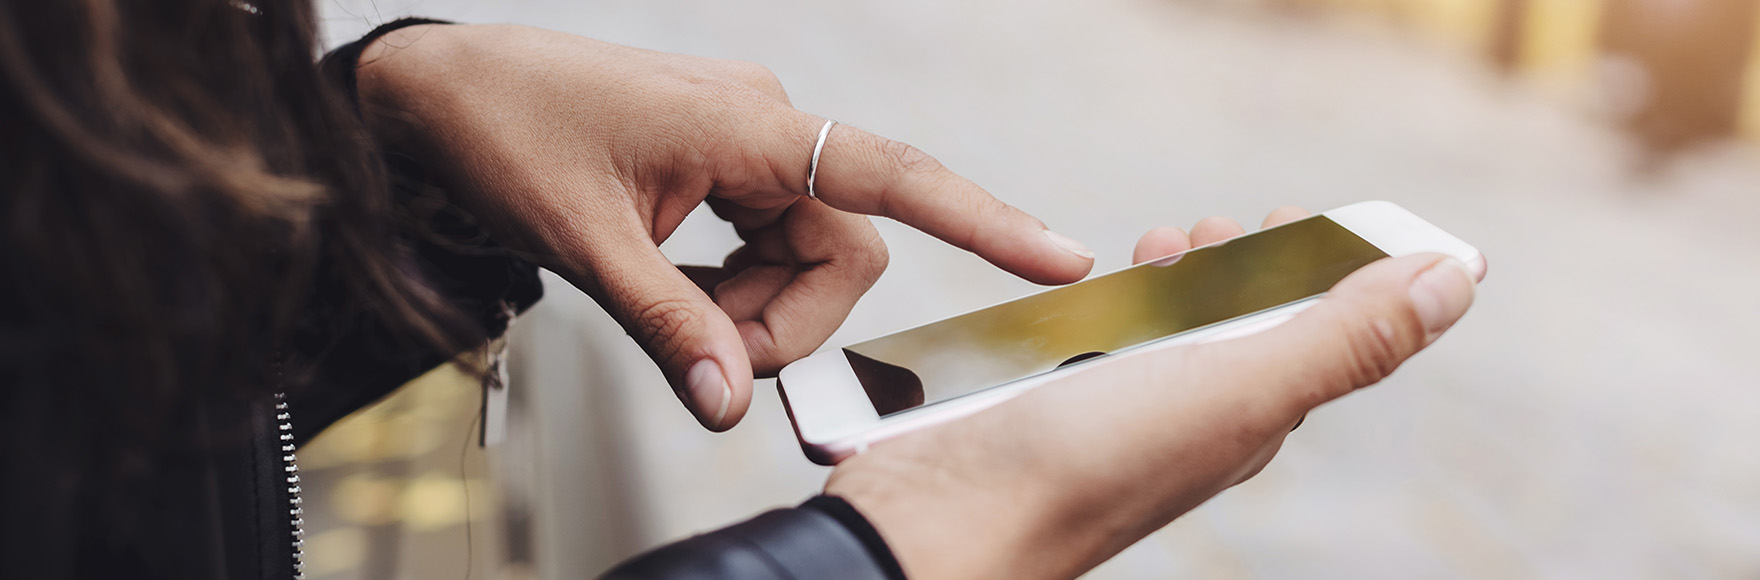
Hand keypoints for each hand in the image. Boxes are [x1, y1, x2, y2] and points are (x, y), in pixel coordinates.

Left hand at [353, 24, 1095, 429]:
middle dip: (789, 319)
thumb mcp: (583, 244)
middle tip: (705, 354)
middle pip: (843, 249)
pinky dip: (734, 285)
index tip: (1062, 257)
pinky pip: (768, 239)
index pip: (891, 175)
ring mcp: (747, 142)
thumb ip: (667, 325)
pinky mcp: (725, 161)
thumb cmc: (509, 138)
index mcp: (750, 123)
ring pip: (806, 254)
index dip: (984, 220)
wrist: (443, 89)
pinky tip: (675, 285)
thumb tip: (734, 405)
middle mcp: (766, 124)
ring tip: (668, 313)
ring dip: (753, 307)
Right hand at [826, 209, 1477, 579]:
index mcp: (1257, 417)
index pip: (1324, 332)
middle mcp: (1198, 418)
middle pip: (1250, 326)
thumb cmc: (1091, 464)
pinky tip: (1098, 289)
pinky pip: (1107, 346)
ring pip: (1176, 332)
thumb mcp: (1241, 386)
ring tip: (1166, 244)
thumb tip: (1456, 279)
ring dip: (1184, 277)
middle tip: (1227, 226)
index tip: (1306, 214)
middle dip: (1251, 263)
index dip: (1330, 267)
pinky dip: (1116, 303)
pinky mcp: (1059, 404)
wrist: (946, 521)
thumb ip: (1347, 335)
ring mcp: (1125, 412)